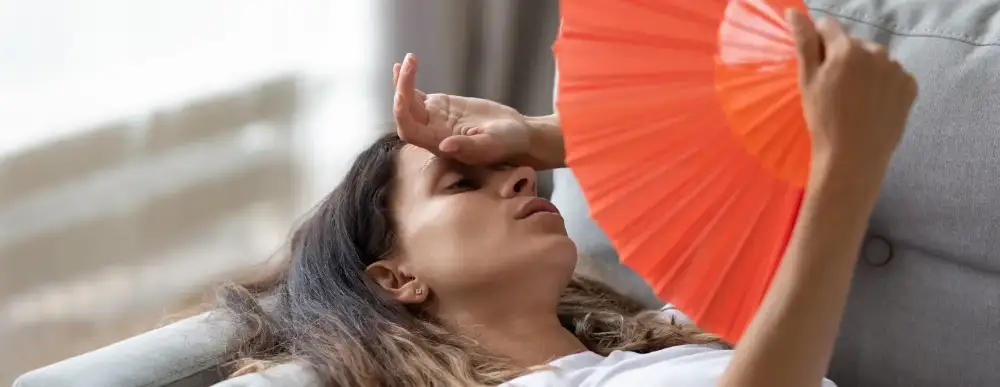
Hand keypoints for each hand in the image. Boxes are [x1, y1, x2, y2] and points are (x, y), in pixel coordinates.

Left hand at [392, 53, 532, 165]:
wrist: (515, 134)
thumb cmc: (506, 143)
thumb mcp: (491, 144)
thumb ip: (468, 147)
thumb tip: (444, 146)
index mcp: (439, 144)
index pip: (410, 130)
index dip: (402, 113)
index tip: (403, 93)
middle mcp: (431, 132)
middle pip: (405, 113)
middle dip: (401, 90)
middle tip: (408, 65)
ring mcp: (434, 118)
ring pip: (409, 102)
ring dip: (403, 82)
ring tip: (408, 61)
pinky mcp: (440, 106)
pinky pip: (417, 95)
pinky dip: (408, 82)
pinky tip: (404, 66)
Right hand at [787, 11, 917, 171]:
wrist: (853, 157)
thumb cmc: (823, 120)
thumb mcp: (808, 81)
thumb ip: (804, 42)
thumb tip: (794, 12)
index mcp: (847, 49)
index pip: (829, 27)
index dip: (820, 43)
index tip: (818, 65)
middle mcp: (876, 52)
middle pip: (854, 44)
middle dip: (844, 58)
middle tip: (834, 89)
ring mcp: (896, 69)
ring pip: (874, 60)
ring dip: (865, 71)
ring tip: (854, 99)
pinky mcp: (909, 86)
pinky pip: (892, 76)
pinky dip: (882, 85)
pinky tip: (872, 104)